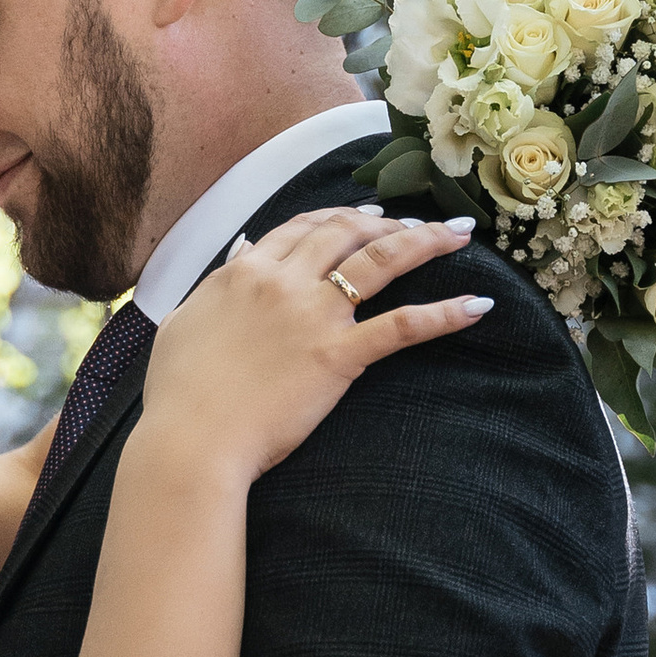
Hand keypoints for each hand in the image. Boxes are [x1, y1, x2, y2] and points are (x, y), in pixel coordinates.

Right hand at [141, 210, 487, 486]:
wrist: (191, 440)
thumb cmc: (178, 393)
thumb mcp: (182, 322)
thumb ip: (217, 285)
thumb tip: (243, 251)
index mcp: (244, 271)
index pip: (302, 227)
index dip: (340, 216)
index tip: (367, 215)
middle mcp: (282, 281)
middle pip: (347, 231)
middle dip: (388, 220)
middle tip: (419, 222)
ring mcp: (314, 316)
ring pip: (381, 260)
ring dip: (425, 242)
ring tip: (458, 237)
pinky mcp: (339, 356)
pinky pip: (402, 326)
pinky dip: (444, 313)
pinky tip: (477, 305)